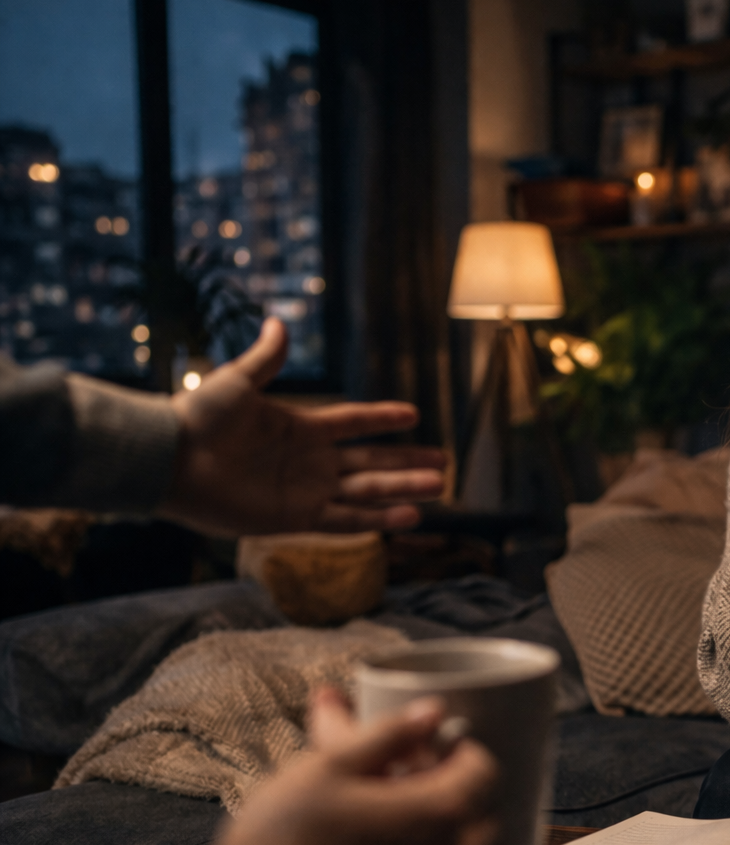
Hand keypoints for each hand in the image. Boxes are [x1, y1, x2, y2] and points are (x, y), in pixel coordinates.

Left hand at [159, 318, 445, 536]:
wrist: (169, 461)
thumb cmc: (198, 418)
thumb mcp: (236, 382)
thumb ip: (265, 359)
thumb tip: (278, 323)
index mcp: (301, 427)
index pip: (353, 422)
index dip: (381, 418)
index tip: (413, 414)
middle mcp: (310, 462)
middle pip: (371, 462)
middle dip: (408, 462)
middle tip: (445, 463)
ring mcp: (305, 491)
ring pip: (367, 491)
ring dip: (403, 489)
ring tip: (439, 487)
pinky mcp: (295, 518)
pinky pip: (345, 521)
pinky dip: (377, 520)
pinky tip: (408, 516)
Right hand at [201, 688, 497, 844]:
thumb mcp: (329, 767)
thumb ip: (390, 733)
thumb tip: (430, 712)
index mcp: (441, 814)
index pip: (483, 768)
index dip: (453, 751)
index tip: (422, 750)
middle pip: (477, 812)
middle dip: (448, 791)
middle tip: (398, 784)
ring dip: (439, 836)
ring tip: (384, 826)